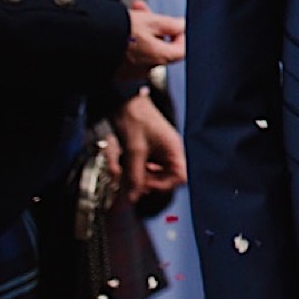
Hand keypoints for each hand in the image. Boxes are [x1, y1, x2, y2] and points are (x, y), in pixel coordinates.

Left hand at [114, 88, 185, 204]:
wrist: (123, 101)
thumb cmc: (135, 117)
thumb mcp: (134, 150)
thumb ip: (134, 175)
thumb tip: (133, 197)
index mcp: (173, 149)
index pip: (179, 177)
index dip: (163, 185)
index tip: (145, 186)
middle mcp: (168, 151)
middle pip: (162, 178)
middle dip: (143, 181)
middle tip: (130, 180)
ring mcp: (157, 151)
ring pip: (148, 173)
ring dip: (132, 174)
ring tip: (119, 170)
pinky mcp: (146, 150)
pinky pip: (140, 166)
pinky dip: (128, 168)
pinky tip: (119, 163)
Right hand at [119, 4, 184, 79]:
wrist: (83, 45)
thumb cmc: (116, 35)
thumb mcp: (149, 21)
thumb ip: (170, 24)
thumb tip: (183, 25)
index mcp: (159, 57)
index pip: (182, 49)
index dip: (180, 34)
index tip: (174, 23)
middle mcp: (147, 68)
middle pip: (161, 45)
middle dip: (155, 25)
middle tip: (143, 9)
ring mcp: (131, 71)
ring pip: (144, 46)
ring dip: (140, 30)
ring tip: (128, 14)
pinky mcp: (116, 70)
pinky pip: (129, 53)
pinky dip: (129, 40)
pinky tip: (119, 28)